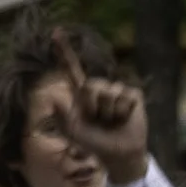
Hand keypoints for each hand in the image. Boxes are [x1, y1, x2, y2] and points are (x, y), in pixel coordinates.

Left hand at [53, 31, 149, 184]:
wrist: (118, 155)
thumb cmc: (95, 144)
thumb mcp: (74, 131)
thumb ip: (62, 115)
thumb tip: (52, 97)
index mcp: (82, 94)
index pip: (72, 69)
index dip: (64, 51)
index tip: (55, 31)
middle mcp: (100, 88)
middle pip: (91, 86)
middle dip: (93, 107)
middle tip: (99, 121)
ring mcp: (117, 91)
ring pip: (109, 93)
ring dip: (109, 113)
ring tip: (112, 122)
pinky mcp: (133, 96)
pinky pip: (125, 97)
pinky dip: (122, 112)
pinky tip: (124, 119)